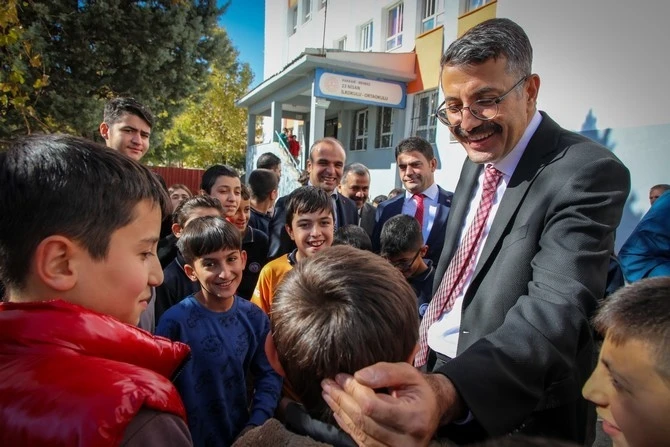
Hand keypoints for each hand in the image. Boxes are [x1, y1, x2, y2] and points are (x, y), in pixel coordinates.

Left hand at [321, 362, 446, 446]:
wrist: (433, 411)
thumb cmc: (419, 390)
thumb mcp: (409, 373)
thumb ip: (385, 372)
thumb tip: (358, 377)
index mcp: (414, 418)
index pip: (373, 406)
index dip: (353, 390)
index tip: (341, 376)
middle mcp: (406, 440)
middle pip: (363, 420)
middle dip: (342, 399)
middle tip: (327, 383)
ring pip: (359, 432)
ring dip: (340, 411)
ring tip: (328, 394)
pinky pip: (360, 441)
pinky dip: (346, 424)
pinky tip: (337, 410)